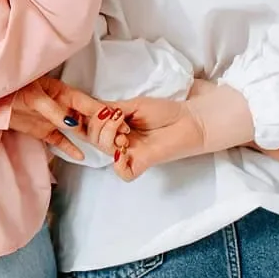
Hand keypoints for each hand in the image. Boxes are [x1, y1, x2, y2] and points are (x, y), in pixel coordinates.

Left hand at [10, 76, 129, 161]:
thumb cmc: (14, 88)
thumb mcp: (34, 96)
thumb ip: (53, 110)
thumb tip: (72, 124)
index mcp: (64, 93)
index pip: (90, 105)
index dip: (105, 115)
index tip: (121, 124)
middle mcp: (63, 106)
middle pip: (88, 119)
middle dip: (104, 129)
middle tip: (120, 141)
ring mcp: (54, 119)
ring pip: (78, 131)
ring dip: (91, 139)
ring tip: (107, 149)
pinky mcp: (44, 131)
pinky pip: (60, 141)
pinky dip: (70, 148)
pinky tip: (80, 156)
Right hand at [97, 81, 254, 181]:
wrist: (191, 119)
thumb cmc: (164, 111)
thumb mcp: (132, 104)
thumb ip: (110, 108)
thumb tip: (91, 111)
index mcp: (114, 127)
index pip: (88, 127)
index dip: (87, 118)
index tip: (101, 110)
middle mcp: (119, 141)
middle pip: (93, 138)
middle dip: (101, 125)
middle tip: (120, 118)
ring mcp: (130, 153)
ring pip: (105, 151)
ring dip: (109, 135)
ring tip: (126, 128)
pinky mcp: (142, 163)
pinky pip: (123, 172)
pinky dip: (119, 163)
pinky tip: (123, 151)